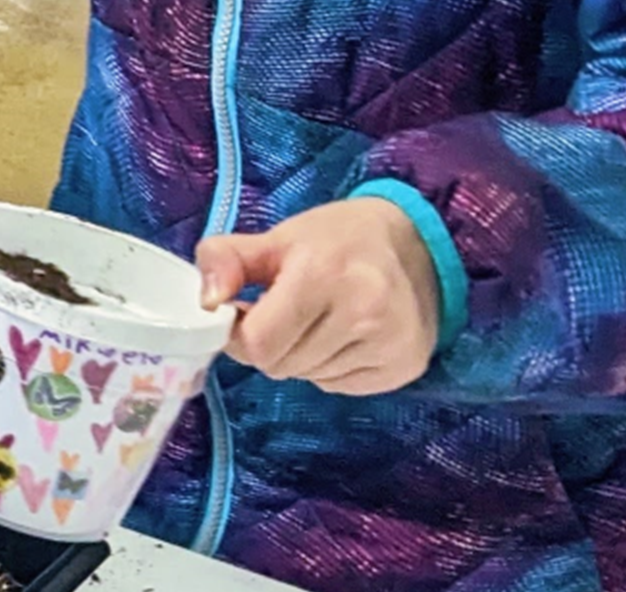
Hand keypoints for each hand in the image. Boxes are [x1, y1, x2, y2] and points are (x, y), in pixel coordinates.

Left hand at [197, 196, 442, 396]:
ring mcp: (389, 345)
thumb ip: (226, 260)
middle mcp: (363, 314)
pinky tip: (345, 336)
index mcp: (322, 275)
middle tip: (286, 313)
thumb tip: (206, 302)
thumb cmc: (337, 240)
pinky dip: (330, 367)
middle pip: (280, 365)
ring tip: (319, 320)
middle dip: (269, 344)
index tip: (245, 311)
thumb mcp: (276, 238)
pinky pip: (340, 387)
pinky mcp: (405, 367)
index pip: (258, 343)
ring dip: (300, 356)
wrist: (419, 247)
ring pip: (309, 378)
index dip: (239, 333)